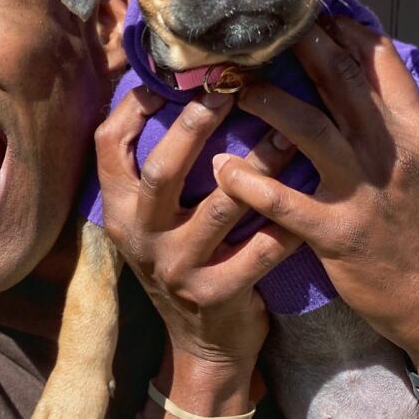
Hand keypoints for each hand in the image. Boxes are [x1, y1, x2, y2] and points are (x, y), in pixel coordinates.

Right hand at [95, 87, 299, 383]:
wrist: (199, 340)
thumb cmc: (178, 258)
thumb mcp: (151, 219)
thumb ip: (152, 169)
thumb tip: (164, 91)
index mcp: (119, 210)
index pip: (108, 145)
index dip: (134, 105)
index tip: (170, 78)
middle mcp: (139, 237)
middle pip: (161, 169)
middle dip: (196, 125)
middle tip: (229, 88)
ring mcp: (176, 268)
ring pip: (221, 204)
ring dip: (258, 164)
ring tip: (287, 131)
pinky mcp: (215, 294)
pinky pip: (260, 250)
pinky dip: (286, 220)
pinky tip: (310, 192)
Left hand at [214, 17, 418, 378]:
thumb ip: (395, 124)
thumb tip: (361, 81)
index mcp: (415, 133)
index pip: (382, 66)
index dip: (345, 33)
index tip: (313, 14)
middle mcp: (392, 154)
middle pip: (343, 85)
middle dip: (303, 50)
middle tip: (265, 31)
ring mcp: (365, 193)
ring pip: (311, 131)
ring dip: (269, 104)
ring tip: (237, 90)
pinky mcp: (338, 233)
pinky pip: (286, 201)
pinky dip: (251, 182)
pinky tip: (222, 167)